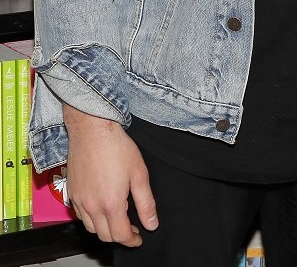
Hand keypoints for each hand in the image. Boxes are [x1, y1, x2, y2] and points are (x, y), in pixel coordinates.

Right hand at [64, 105, 157, 246]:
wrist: (92, 130)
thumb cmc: (116, 147)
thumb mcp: (139, 174)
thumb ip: (146, 202)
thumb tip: (152, 223)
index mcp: (111, 204)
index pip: (120, 235)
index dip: (131, 240)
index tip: (138, 238)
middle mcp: (91, 206)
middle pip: (104, 235)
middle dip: (119, 236)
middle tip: (130, 228)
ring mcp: (78, 200)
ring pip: (90, 228)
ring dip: (104, 228)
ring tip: (117, 217)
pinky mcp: (71, 193)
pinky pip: (80, 215)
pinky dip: (91, 218)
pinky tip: (100, 206)